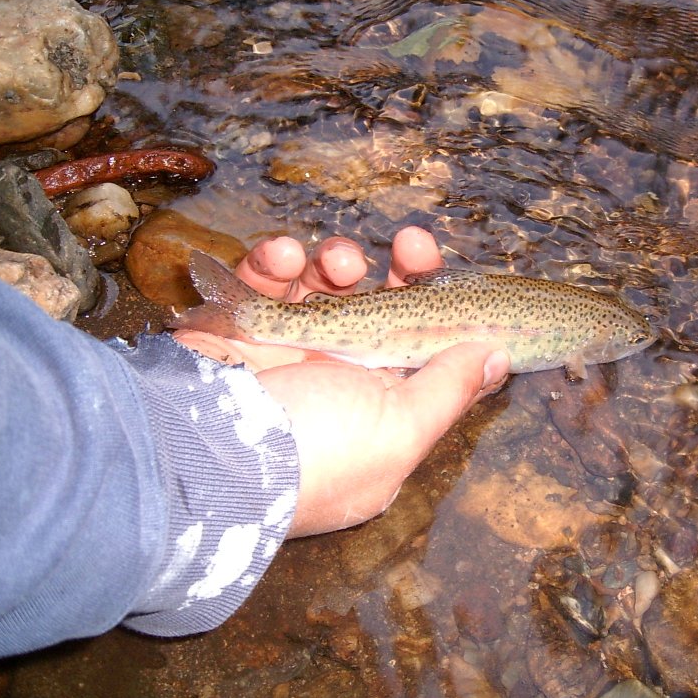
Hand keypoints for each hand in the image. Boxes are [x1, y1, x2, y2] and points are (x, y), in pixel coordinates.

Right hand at [174, 227, 510, 536]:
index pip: (426, 357)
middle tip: (413, 244)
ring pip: (327, 289)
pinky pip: (266, 280)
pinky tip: (285, 257)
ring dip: (338, 263)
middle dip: (404, 273)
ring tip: (336, 259)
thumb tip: (496, 356)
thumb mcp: (399, 430)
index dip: (448, 317)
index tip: (463, 282)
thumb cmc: (315, 451)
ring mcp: (289, 354)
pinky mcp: (241, 327)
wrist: (201, 453)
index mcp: (381, 413)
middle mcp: (338, 383)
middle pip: (384, 312)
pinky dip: (276, 259)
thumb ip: (449, 389)